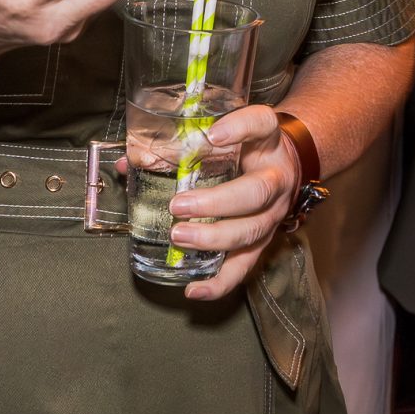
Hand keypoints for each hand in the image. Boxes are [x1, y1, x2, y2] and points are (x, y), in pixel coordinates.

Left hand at [167, 104, 296, 301]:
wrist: (285, 162)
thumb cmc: (246, 145)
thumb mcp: (225, 132)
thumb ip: (181, 141)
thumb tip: (130, 162)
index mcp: (266, 140)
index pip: (261, 124)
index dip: (239, 128)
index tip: (212, 135)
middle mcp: (275, 176)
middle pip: (256, 191)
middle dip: (217, 202)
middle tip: (179, 205)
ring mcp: (274, 211)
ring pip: (252, 230)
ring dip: (215, 238)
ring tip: (179, 237)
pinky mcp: (265, 240)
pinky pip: (246, 265)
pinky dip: (221, 282)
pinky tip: (195, 289)